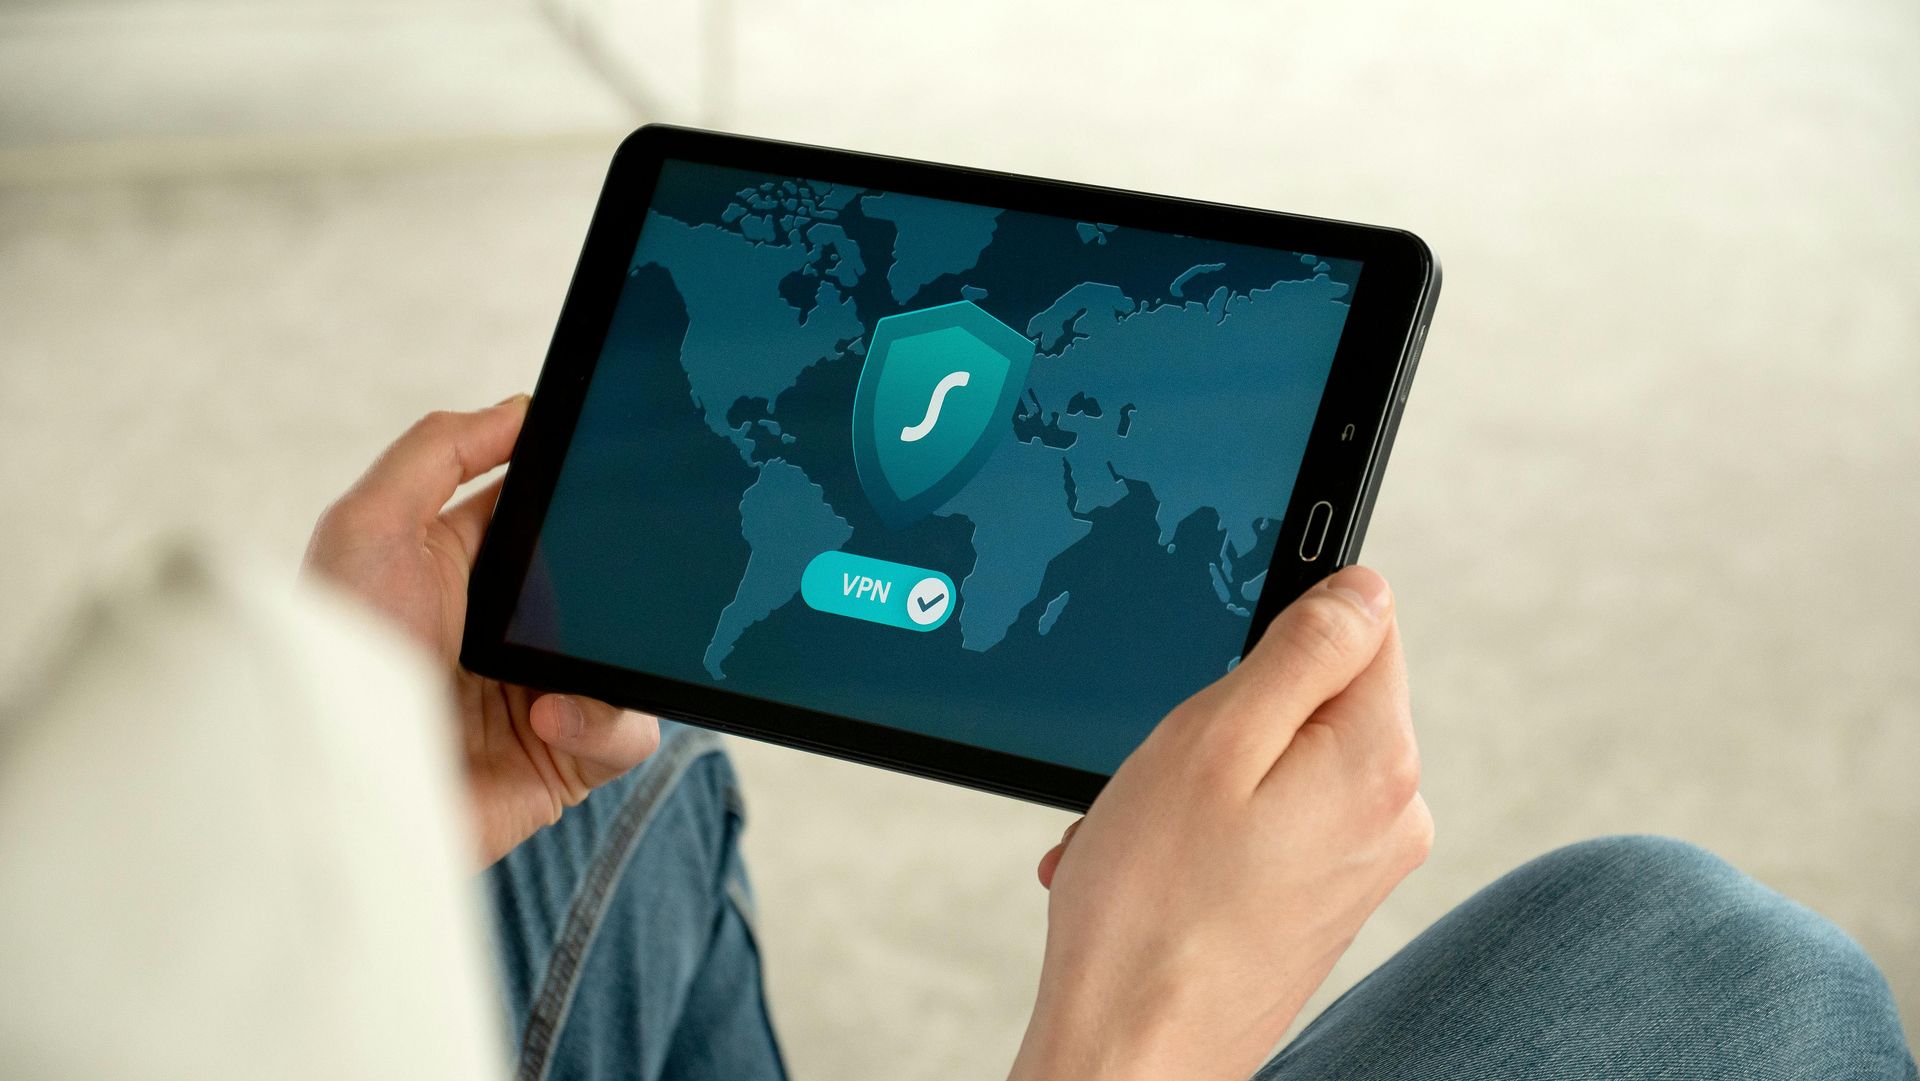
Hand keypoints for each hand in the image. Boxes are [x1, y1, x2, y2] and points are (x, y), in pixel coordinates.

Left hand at [303, 397, 659, 866]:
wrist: (337, 795)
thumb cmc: (335, 662)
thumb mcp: (365, 526)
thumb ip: (437, 451)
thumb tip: (520, 409)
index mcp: (464, 567)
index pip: (542, 508)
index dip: (578, 486)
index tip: (614, 465)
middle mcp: (508, 629)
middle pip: (604, 579)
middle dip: (622, 576)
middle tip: (622, 572)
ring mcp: (542, 693)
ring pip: (632, 654)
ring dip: (610, 660)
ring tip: (553, 678)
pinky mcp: (566, 760)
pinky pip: (631, 730)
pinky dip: (603, 722)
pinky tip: (547, 721)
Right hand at [1012, 566, 1429, 1080]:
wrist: (1135, 1054)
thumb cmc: (1154, 907)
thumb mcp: (1216, 738)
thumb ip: (1303, 650)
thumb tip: (1363, 587)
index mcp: (1377, 759)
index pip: (1363, 621)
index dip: (1276, 624)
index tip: (1216, 669)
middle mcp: (1390, 812)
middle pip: (1313, 694)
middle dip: (1221, 714)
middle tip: (1159, 769)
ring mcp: (1358, 863)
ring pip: (1274, 760)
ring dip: (1193, 778)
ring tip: (1139, 830)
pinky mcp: (1321, 900)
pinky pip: (1262, 822)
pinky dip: (1197, 830)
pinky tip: (1148, 867)